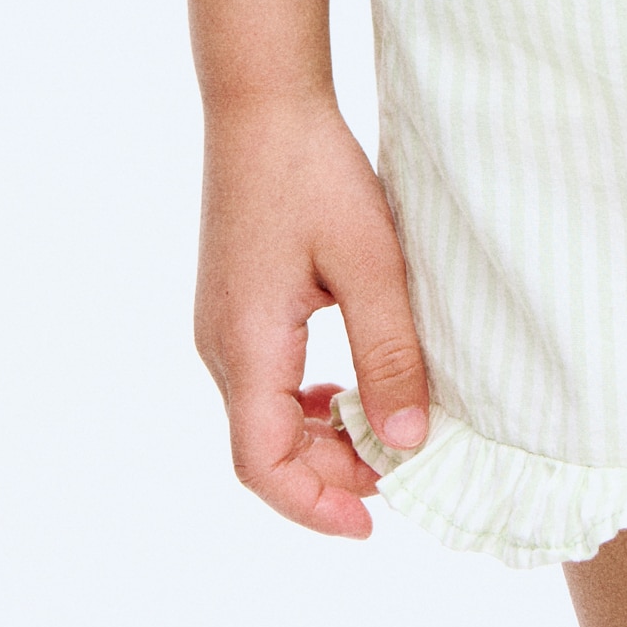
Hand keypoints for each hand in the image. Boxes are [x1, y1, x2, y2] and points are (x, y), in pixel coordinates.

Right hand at [193, 94, 429, 536]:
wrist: (262, 104)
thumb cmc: (315, 174)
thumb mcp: (370, 265)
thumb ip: (390, 356)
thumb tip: (405, 443)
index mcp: (247, 346)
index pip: (263, 465)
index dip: (314, 506)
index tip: (373, 521)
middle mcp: (221, 346)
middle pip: (263, 449)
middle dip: (330, 474)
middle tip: (401, 468)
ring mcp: (221, 326)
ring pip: (263, 418)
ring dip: (319, 439)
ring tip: (383, 431)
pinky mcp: (233, 305)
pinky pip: (265, 381)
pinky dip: (306, 404)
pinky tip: (349, 387)